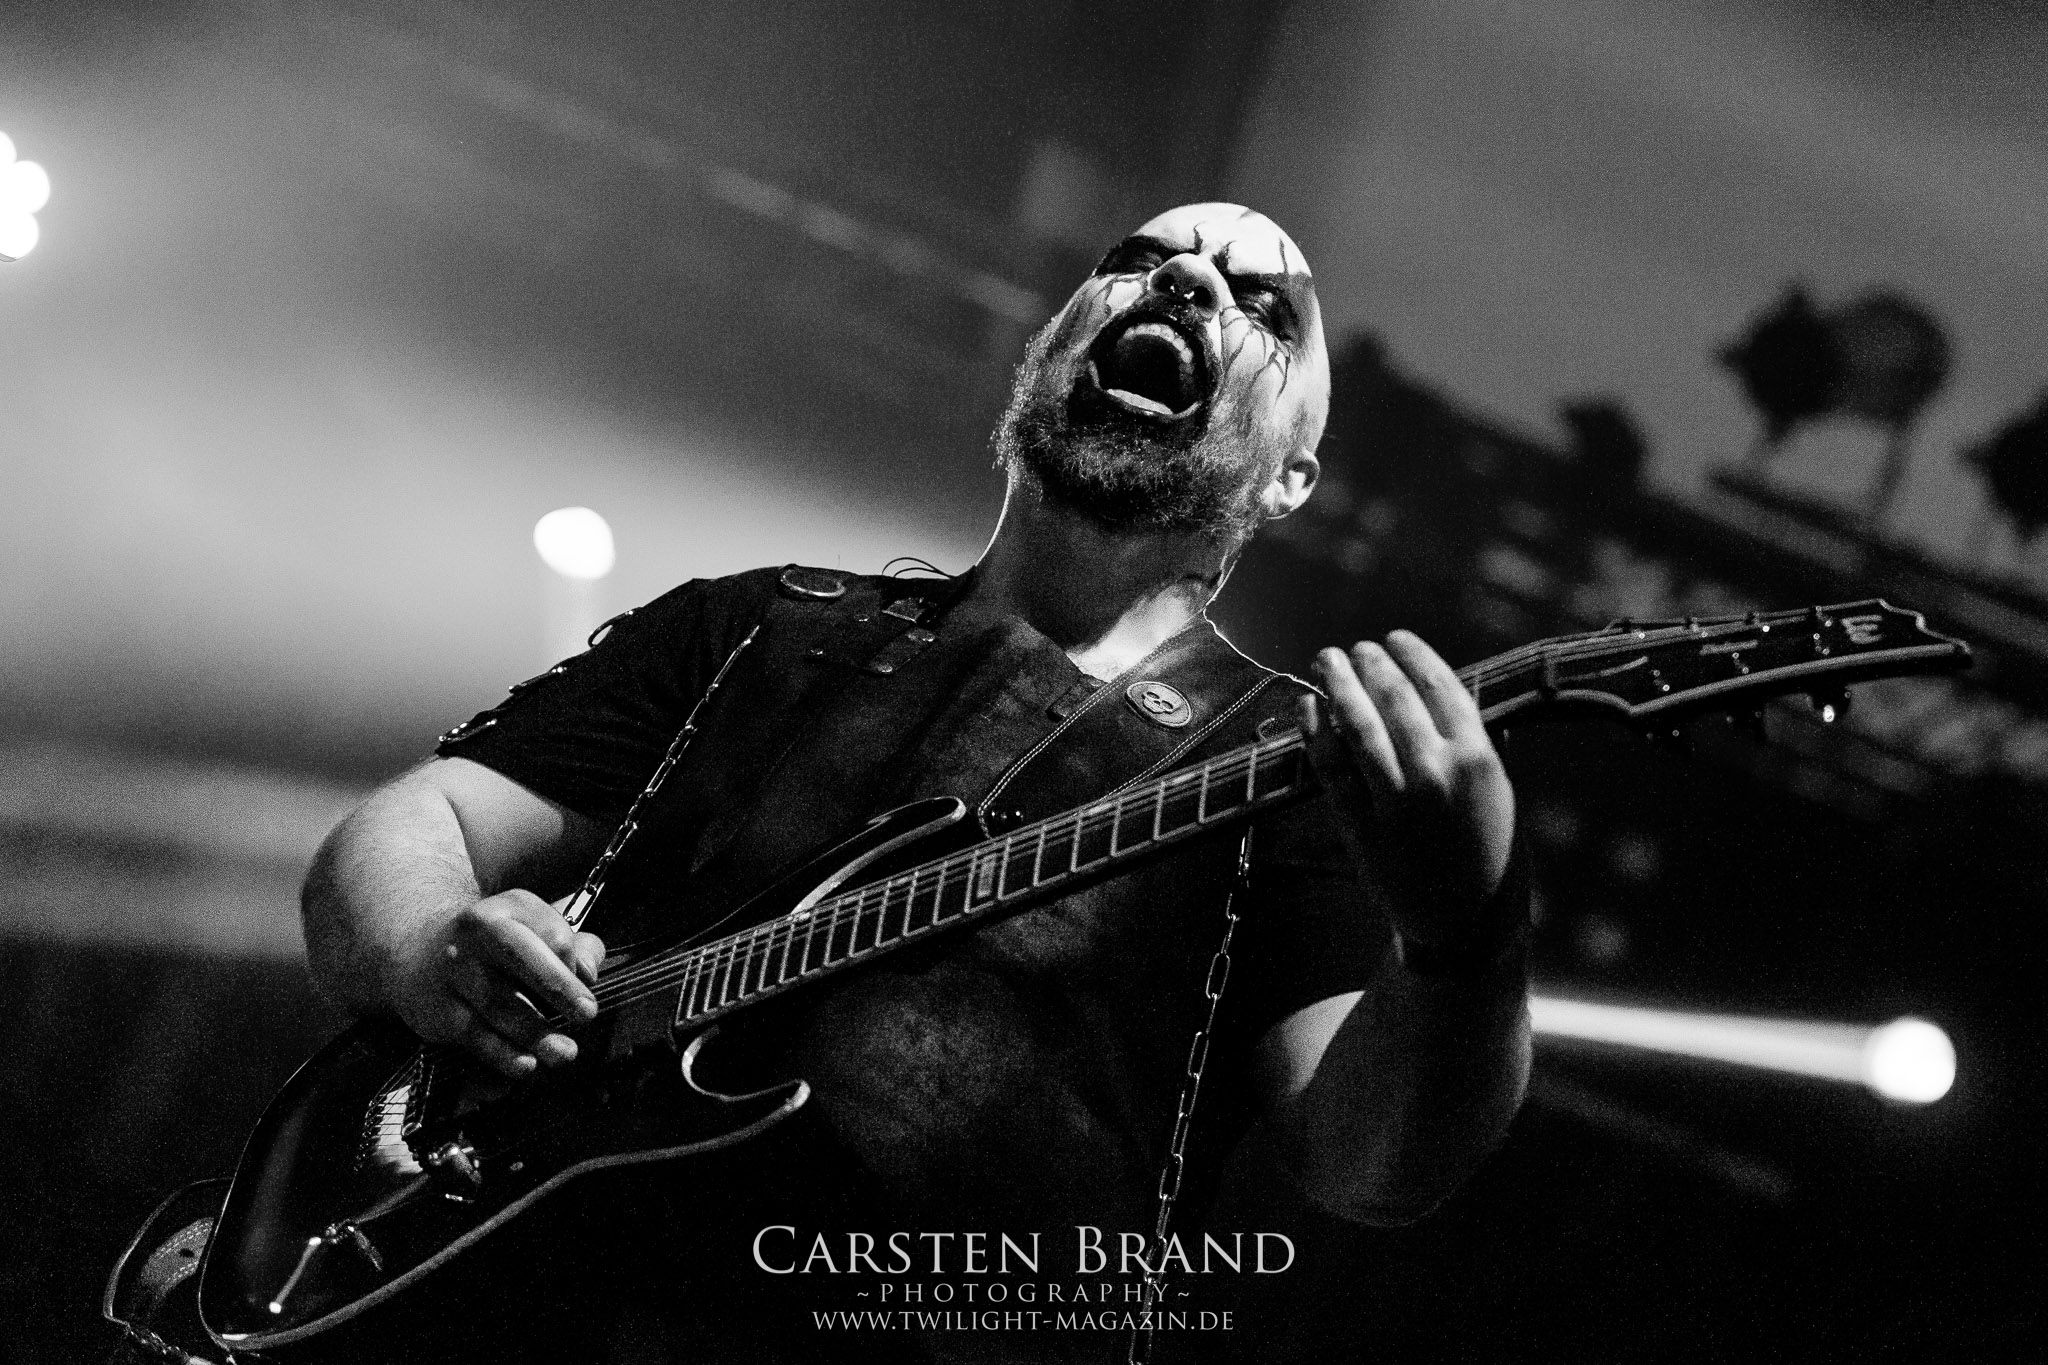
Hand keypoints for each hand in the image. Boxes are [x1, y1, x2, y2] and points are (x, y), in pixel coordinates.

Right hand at [389, 890, 605, 1078]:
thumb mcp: (532, 929)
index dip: (575, 963)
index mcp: (508, 909)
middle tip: (587, 1014)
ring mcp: (454, 972)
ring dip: (536, 1032)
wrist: (418, 951)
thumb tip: (589, 973)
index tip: (586, 984)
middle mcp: (476, 934)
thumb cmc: (496, 946)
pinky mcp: (439, 1010)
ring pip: (499, 1003)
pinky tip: (526, 1065)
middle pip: (521, 957)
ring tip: (565, 1052)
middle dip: (558, 986)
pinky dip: (502, 1053)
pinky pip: (475, 1034)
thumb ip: (574, 946)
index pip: (553, 935)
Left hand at [1304, 631, 1515, 958]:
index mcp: (1477, 758)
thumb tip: (1455, 691)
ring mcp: (1395, 801)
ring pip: (1357, 725)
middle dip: (1369, 663)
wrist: (1466, 924)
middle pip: (1393, 698)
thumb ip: (1480, 742)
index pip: (1439, 685)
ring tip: (1326, 661)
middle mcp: (1436, 773)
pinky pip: (1331, 767)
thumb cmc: (1490, 853)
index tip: (1394, 638)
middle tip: (1354, 649)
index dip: (1412, 655)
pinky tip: (1308, 708)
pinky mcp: (1362, 826)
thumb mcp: (1500, 792)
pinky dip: (1315, 731)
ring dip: (1338, 685)